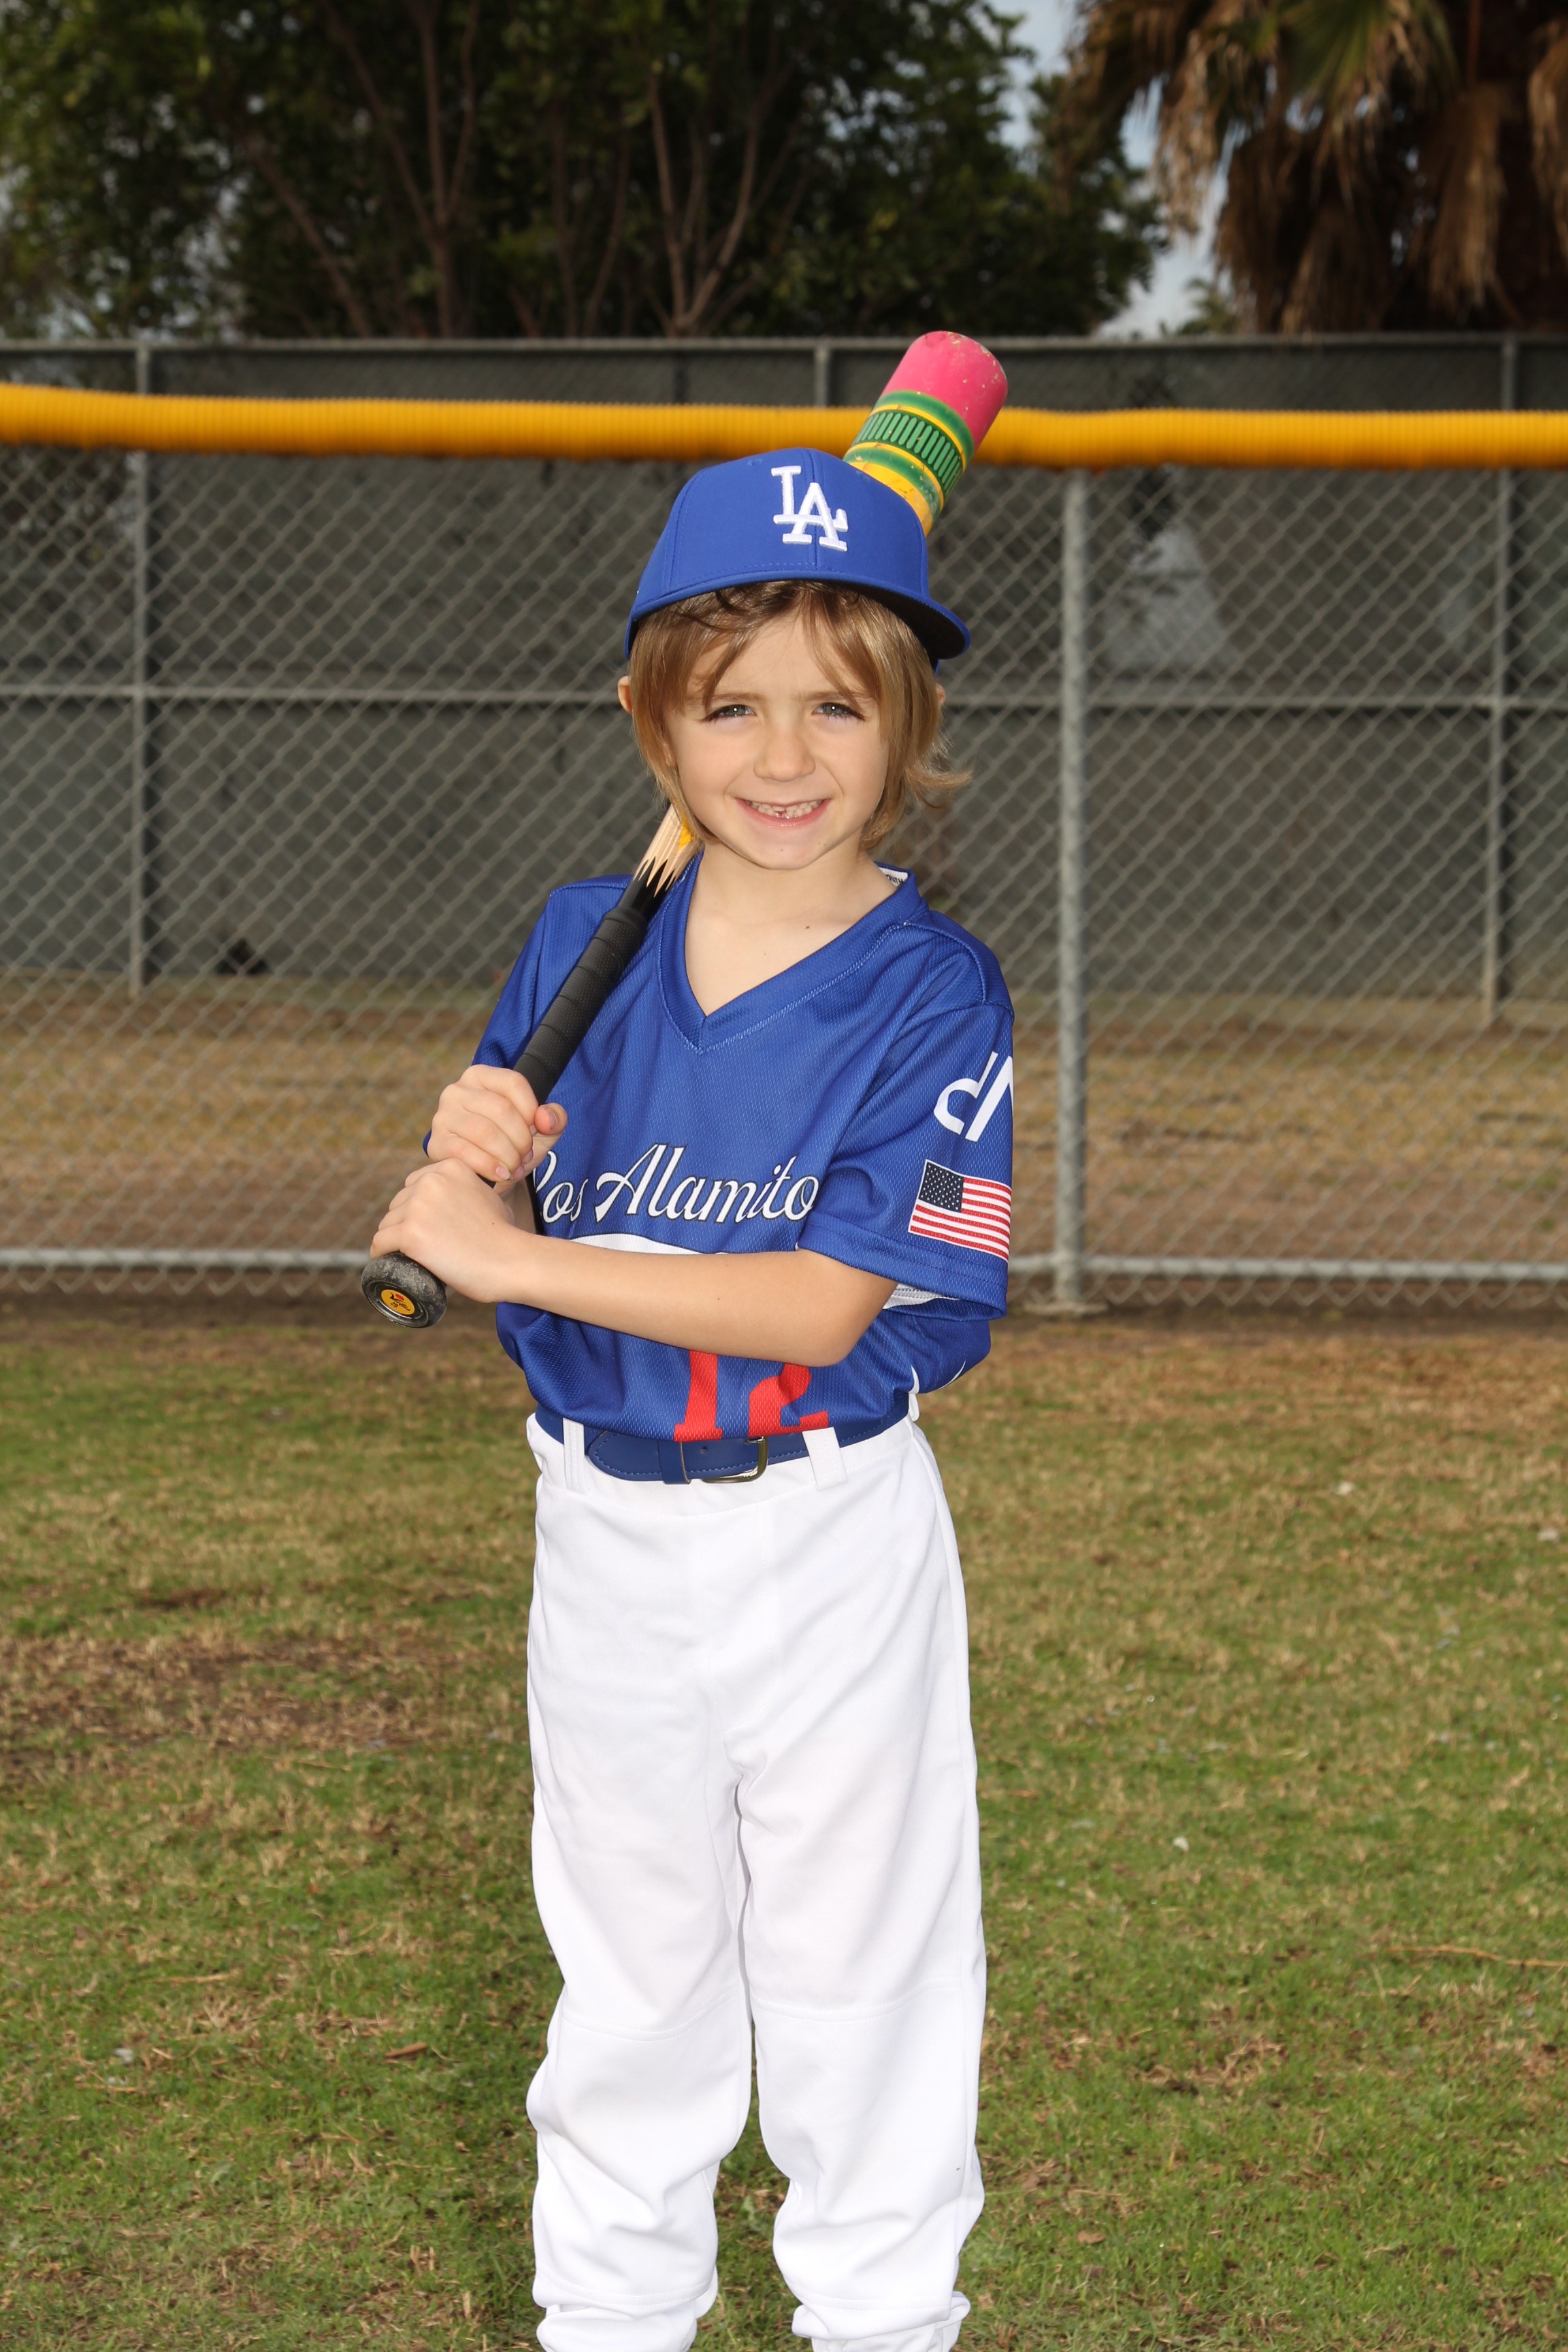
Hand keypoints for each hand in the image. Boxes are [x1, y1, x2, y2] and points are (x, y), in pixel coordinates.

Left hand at [369, 1159, 529, 1304]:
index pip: (414, 1185)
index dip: (416, 1207)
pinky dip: (381, 1253)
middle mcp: (431, 1181)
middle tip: (421, 1245)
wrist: (511, 1261)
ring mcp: (418, 1207)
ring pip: (387, 1223)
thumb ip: (468, 1189)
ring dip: (394, 1239)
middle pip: (398, 1203)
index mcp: (449, 1168)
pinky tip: (386, 1260)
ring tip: (409, 1256)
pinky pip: (381, 1242)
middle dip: (405, 1223)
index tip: (424, 1226)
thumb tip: (456, 1202)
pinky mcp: (410, 1234)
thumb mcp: (489, 1196)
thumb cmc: (505, 1236)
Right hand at [428, 1064, 567, 1186]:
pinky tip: (502, 1174)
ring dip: (508, 1155)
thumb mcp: (541, 1131)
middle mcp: (457, 1090)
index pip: (514, 1082)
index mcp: (481, 1076)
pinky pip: (464, 1152)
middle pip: (501, 1109)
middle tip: (526, 1156)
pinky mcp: (436, 1143)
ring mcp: (443, 1116)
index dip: (532, 1110)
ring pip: (484, 1131)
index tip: (536, 1130)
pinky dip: (489, 1166)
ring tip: (516, 1167)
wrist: (486, 1176)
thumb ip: (555, 1119)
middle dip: (521, 1138)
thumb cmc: (513, 1145)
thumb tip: (546, 1118)